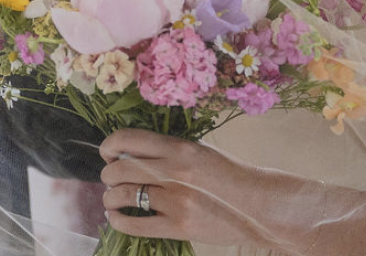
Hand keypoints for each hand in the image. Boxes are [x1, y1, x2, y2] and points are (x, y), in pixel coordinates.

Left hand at [99, 129, 311, 250]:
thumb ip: (168, 150)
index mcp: (179, 148)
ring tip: (113, 198)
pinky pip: (135, 223)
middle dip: (108, 174)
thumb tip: (132, 152)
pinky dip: (119, 219)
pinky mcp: (178, 227)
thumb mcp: (200, 151)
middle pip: (119, 169)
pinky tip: (117, 217)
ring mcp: (175, 200)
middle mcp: (173, 171)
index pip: (128, 139)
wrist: (257, 203)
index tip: (107, 152)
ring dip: (110, 197)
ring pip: (122, 195)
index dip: (109, 145)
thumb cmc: (230, 174)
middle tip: (111, 178)